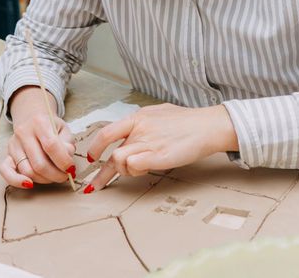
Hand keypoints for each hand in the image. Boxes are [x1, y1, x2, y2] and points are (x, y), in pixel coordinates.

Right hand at [0, 86, 75, 188]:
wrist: (32, 118)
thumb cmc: (50, 125)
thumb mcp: (64, 129)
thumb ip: (68, 144)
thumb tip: (67, 163)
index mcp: (39, 122)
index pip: (51, 145)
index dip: (63, 161)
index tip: (71, 168)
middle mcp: (23, 133)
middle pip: (39, 163)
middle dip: (56, 175)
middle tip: (65, 176)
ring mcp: (14, 145)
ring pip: (27, 171)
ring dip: (44, 179)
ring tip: (54, 176)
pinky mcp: (7, 155)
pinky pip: (6, 172)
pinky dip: (17, 181)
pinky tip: (30, 184)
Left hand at [84, 103, 238, 191]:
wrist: (207, 126)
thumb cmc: (187, 121)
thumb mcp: (159, 112)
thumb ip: (143, 121)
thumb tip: (133, 127)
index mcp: (138, 117)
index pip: (106, 133)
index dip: (95, 147)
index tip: (92, 157)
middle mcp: (140, 130)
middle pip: (112, 154)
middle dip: (102, 175)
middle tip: (95, 185)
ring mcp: (148, 143)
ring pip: (120, 161)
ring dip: (124, 172)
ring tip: (137, 171)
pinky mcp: (158, 157)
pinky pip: (134, 166)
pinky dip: (134, 171)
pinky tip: (143, 170)